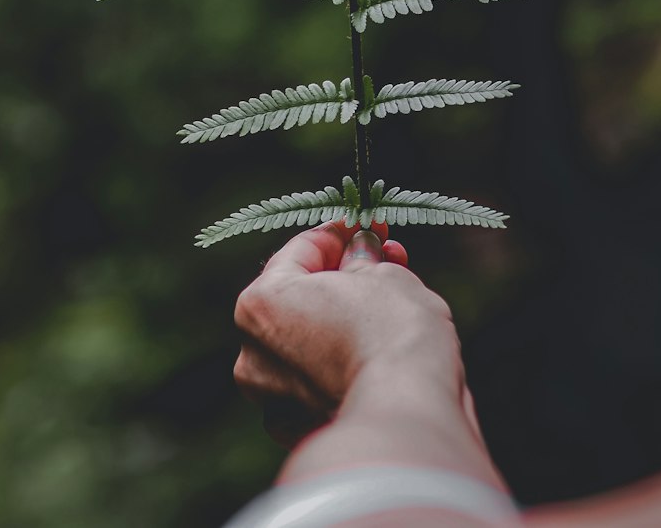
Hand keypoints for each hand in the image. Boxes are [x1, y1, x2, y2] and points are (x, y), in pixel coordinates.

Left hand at [233, 221, 464, 446]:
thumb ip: (362, 259)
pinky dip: (343, 361)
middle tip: (387, 259)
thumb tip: (360, 252)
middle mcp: (252, 353)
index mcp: (259, 304)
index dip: (344, 233)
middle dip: (345, 275)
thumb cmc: (391, 334)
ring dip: (346, 317)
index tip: (371, 227)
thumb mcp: (383, 274)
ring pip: (310, 340)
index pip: (303, 249)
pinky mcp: (298, 432)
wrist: (408, 419)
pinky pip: (319, 380)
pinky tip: (379, 348)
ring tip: (393, 298)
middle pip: (302, 297)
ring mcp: (272, 399)